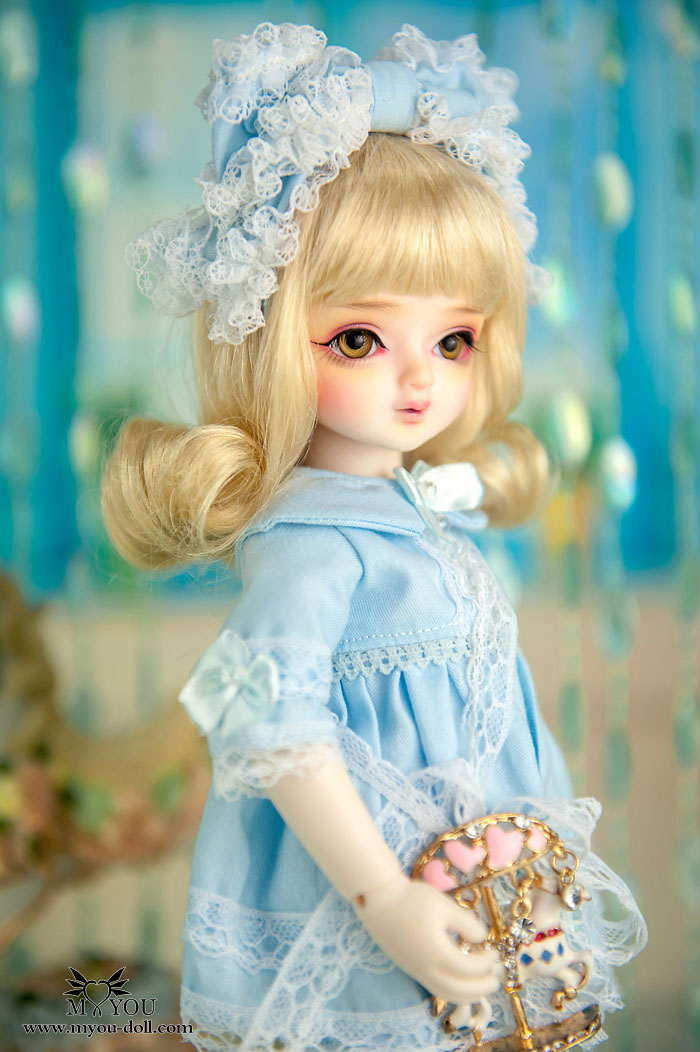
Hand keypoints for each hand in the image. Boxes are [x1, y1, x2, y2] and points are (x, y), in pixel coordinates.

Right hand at [354, 873, 500, 1003]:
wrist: (378, 901)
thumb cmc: (412, 899)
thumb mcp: (444, 905)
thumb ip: (466, 924)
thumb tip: (481, 939)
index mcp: (438, 954)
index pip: (470, 969)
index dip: (486, 962)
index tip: (494, 951)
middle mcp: (427, 969)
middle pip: (460, 991)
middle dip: (481, 988)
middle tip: (496, 979)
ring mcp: (416, 971)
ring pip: (446, 994)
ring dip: (467, 995)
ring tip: (480, 987)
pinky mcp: (409, 968)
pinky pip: (434, 988)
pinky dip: (451, 990)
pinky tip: (458, 980)